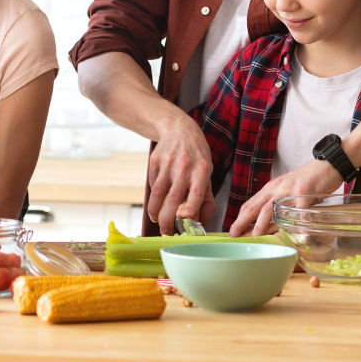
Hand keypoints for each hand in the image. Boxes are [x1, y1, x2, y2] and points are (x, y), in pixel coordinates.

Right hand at [146, 112, 215, 233]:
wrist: (179, 129)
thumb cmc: (197, 156)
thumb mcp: (208, 173)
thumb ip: (206, 199)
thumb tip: (200, 223)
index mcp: (202, 170)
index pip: (196, 193)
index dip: (190, 208)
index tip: (183, 219)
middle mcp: (184, 167)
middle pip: (173, 198)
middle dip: (167, 220)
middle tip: (167, 232)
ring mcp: (167, 163)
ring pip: (157, 193)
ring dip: (155, 212)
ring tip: (157, 221)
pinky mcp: (154, 161)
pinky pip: (151, 184)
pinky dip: (152, 197)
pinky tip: (155, 204)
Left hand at [228, 159, 342, 236]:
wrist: (326, 165)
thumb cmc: (307, 181)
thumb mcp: (287, 192)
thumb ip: (279, 206)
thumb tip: (270, 227)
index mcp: (270, 190)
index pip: (250, 205)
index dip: (240, 219)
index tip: (232, 231)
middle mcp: (276, 189)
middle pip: (256, 207)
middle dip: (242, 222)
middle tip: (234, 235)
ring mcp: (289, 190)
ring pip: (271, 208)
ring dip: (262, 224)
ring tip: (256, 237)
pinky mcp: (304, 191)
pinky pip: (299, 209)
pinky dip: (296, 222)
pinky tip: (296, 234)